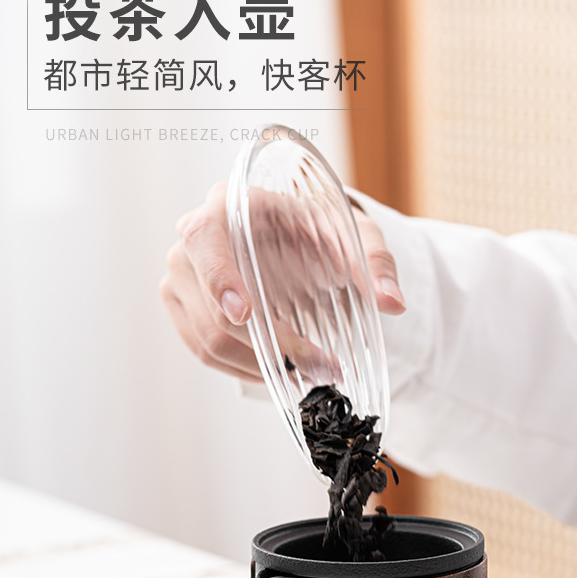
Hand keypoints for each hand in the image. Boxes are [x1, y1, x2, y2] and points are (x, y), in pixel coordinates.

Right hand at [161, 180, 405, 381]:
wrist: (297, 240)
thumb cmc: (317, 229)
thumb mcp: (353, 235)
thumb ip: (375, 263)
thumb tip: (391, 302)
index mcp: (229, 205)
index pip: (204, 237)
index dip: (219, 277)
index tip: (246, 314)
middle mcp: (194, 240)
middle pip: (212, 306)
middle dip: (271, 345)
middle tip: (320, 365)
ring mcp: (184, 278)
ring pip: (209, 339)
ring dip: (262, 366)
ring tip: (311, 372)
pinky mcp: (185, 310)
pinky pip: (206, 352)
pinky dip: (246, 369)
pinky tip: (283, 370)